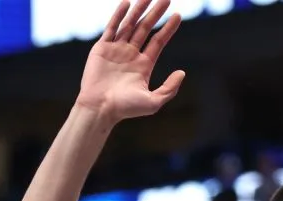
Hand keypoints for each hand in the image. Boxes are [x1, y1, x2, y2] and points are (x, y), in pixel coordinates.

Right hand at [75, 0, 184, 124]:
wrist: (100, 108)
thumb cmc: (126, 108)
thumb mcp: (153, 101)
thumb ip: (169, 88)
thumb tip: (182, 73)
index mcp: (143, 65)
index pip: (158, 41)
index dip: (168, 28)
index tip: (178, 15)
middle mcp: (131, 55)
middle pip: (146, 29)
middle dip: (156, 14)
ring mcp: (116, 50)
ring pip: (130, 24)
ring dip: (139, 10)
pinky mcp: (102, 48)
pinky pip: (112, 28)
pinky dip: (119, 15)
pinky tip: (127, 3)